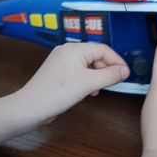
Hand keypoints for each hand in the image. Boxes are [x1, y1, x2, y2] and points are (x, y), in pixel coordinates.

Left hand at [13, 42, 129, 124]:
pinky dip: (88, 80)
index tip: (126, 74)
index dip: (117, 61)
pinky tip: (88, 92)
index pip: (103, 49)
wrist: (30, 108)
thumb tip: (125, 70)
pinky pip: (79, 72)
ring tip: (99, 90)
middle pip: (96, 56)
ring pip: (88, 65)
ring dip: (98, 76)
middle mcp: (68, 51)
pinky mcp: (58, 73)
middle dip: (107, 69)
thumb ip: (110, 75)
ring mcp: (62, 62)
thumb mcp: (89, 83)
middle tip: (114, 83)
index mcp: (75, 48)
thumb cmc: (58, 93)